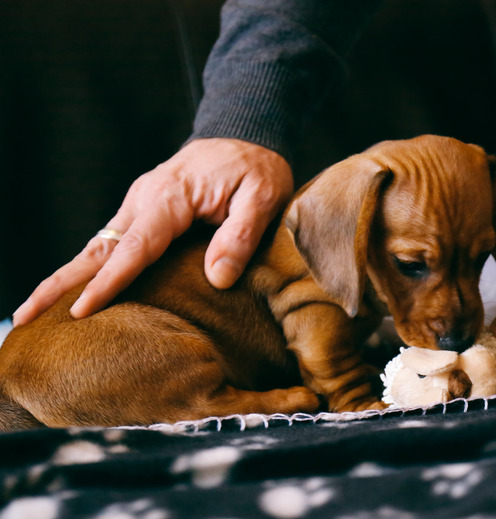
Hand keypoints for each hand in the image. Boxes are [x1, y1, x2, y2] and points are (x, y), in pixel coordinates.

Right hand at [12, 138, 292, 325]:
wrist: (246, 134)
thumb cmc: (256, 167)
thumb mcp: (263, 197)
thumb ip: (241, 236)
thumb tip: (217, 278)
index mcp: (171, 196)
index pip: (135, 246)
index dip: (109, 282)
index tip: (81, 312)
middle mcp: (145, 199)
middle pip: (97, 247)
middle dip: (59, 283)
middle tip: (23, 317)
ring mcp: (140, 203)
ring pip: (97, 246)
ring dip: (66, 278)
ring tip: (33, 314)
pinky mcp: (145, 210)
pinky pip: (111, 243)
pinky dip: (89, 267)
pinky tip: (76, 291)